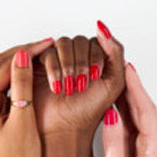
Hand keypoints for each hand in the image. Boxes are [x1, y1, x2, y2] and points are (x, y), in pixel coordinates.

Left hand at [0, 38, 53, 156]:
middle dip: (21, 52)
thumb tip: (23, 56)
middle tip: (46, 44)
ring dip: (19, 63)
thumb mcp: (23, 121)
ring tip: (43, 55)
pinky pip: (3, 89)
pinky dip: (18, 78)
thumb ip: (22, 87)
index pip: (2, 67)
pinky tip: (35, 75)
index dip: (26, 51)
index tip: (47, 43)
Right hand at [32, 21, 124, 141]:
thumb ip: (115, 52)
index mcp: (99, 59)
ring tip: (68, 87)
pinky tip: (56, 86)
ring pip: (63, 43)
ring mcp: (59, 59)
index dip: (95, 58)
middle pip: (79, 41)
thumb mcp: (114, 82)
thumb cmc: (88, 112)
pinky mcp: (41, 64)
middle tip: (80, 86)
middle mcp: (79, 57)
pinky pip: (47, 52)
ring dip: (67, 65)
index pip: (98, 41)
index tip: (94, 78)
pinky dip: (53, 68)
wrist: (64, 129)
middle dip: (81, 63)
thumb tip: (102, 27)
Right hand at [100, 63, 156, 156]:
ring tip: (112, 74)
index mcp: (154, 149)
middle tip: (117, 60)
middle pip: (143, 107)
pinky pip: (132, 126)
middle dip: (131, 84)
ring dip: (126, 95)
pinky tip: (112, 102)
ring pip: (138, 115)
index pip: (145, 109)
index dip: (135, 85)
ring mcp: (148, 150)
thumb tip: (111, 113)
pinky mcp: (139, 155)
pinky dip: (123, 112)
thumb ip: (113, 141)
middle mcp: (155, 146)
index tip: (124, 64)